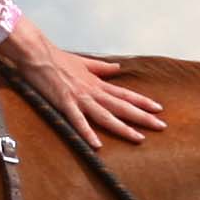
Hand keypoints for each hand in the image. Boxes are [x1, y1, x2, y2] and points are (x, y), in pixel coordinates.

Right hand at [0, 21, 166, 145]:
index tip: (158, 109)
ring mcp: (79, 98)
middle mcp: (93, 91)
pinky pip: (78, 121)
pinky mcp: (64, 103)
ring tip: (139, 138)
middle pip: (122, 106)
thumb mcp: (84, 63)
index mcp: (97, 83)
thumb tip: (118, 68)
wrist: (37, 54)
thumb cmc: (58, 59)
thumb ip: (101, 68)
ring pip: (106, 116)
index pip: (125, 94)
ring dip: (123, 127)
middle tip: (161, 126)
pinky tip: (97, 145)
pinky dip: (87, 133)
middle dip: (142, 117)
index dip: (142, 102)